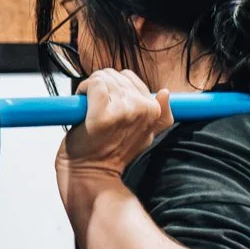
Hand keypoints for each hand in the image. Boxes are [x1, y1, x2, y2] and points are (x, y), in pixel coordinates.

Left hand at [54, 69, 173, 212]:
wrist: (92, 173)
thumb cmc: (113, 153)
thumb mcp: (145, 135)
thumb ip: (160, 116)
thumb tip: (166, 93)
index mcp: (153, 110)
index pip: (131, 79)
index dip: (115, 88)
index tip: (109, 105)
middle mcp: (142, 109)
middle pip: (116, 75)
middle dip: (103, 87)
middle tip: (98, 109)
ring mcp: (123, 111)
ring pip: (103, 78)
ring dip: (91, 89)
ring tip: (91, 110)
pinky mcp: (103, 115)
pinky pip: (93, 84)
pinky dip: (83, 90)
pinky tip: (83, 107)